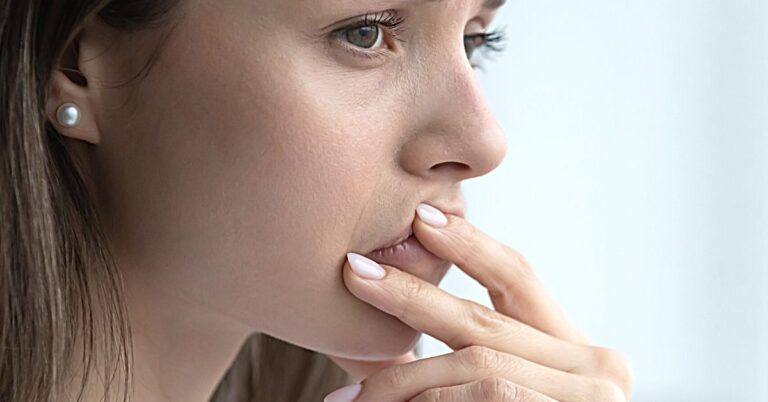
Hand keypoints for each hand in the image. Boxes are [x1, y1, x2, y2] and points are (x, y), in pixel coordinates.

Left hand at [325, 204, 632, 400]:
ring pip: (477, 365)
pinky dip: (432, 401)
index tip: (420, 221)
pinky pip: (485, 399)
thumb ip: (480, 362)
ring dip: (403, 379)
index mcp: (576, 350)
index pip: (520, 278)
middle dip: (412, 296)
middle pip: (485, 320)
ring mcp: (593, 400)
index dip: (470, 246)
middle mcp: (597, 367)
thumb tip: (397, 340)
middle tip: (354, 272)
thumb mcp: (515, 395)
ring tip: (348, 399)